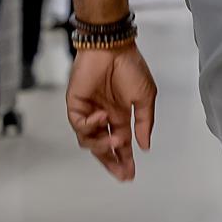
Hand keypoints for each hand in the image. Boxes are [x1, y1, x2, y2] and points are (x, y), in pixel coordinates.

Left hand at [66, 46, 156, 181]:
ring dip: (103, 145)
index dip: (125, 159)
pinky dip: (90, 126)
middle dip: (112, 162)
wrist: (112, 47)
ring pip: (89, 140)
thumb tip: (145, 146)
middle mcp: (103, 115)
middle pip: (103, 147)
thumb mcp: (144, 97)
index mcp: (120, 114)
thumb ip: (144, 123)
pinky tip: (102, 118)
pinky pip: (79, 124)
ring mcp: (89, 110)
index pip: (121, 144)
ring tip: (116, 141)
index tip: (130, 174)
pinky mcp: (76, 104)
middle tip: (122, 174)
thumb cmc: (130, 66)